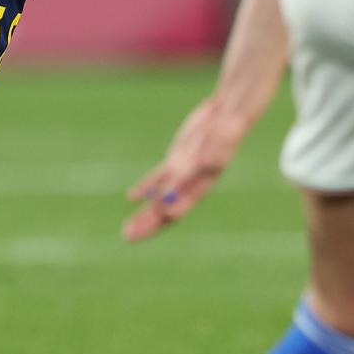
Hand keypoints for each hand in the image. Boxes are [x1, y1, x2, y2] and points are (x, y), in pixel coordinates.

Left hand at [122, 95, 248, 241]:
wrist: (227, 116)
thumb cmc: (223, 134)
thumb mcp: (208, 152)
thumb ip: (188, 173)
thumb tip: (167, 194)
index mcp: (201, 186)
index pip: (178, 210)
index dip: (161, 219)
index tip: (143, 226)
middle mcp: (190, 185)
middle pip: (165, 211)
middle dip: (147, 225)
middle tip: (127, 236)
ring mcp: (181, 173)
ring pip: (158, 199)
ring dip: (143, 214)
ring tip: (127, 230)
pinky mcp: (176, 161)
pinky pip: (158, 178)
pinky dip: (146, 188)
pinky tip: (132, 197)